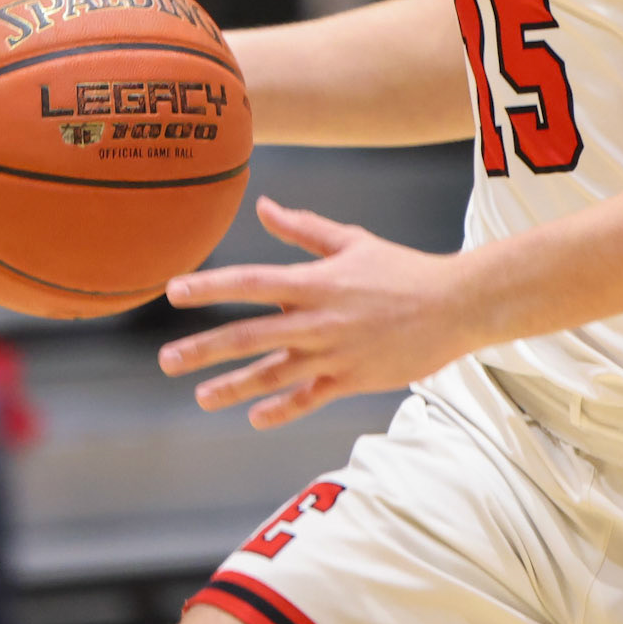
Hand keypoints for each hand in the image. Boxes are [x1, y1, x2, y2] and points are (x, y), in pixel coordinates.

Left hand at [160, 196, 483, 427]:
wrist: (455, 305)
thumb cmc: (402, 269)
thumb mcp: (352, 241)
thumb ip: (303, 229)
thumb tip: (264, 206)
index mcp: (316, 282)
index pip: (251, 282)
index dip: (210, 287)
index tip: (174, 291)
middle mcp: (318, 320)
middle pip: (250, 335)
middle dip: (204, 348)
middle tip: (166, 359)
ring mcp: (334, 354)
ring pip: (273, 374)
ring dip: (233, 386)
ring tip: (201, 396)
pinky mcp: (353, 379)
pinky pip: (309, 399)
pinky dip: (281, 410)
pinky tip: (255, 417)